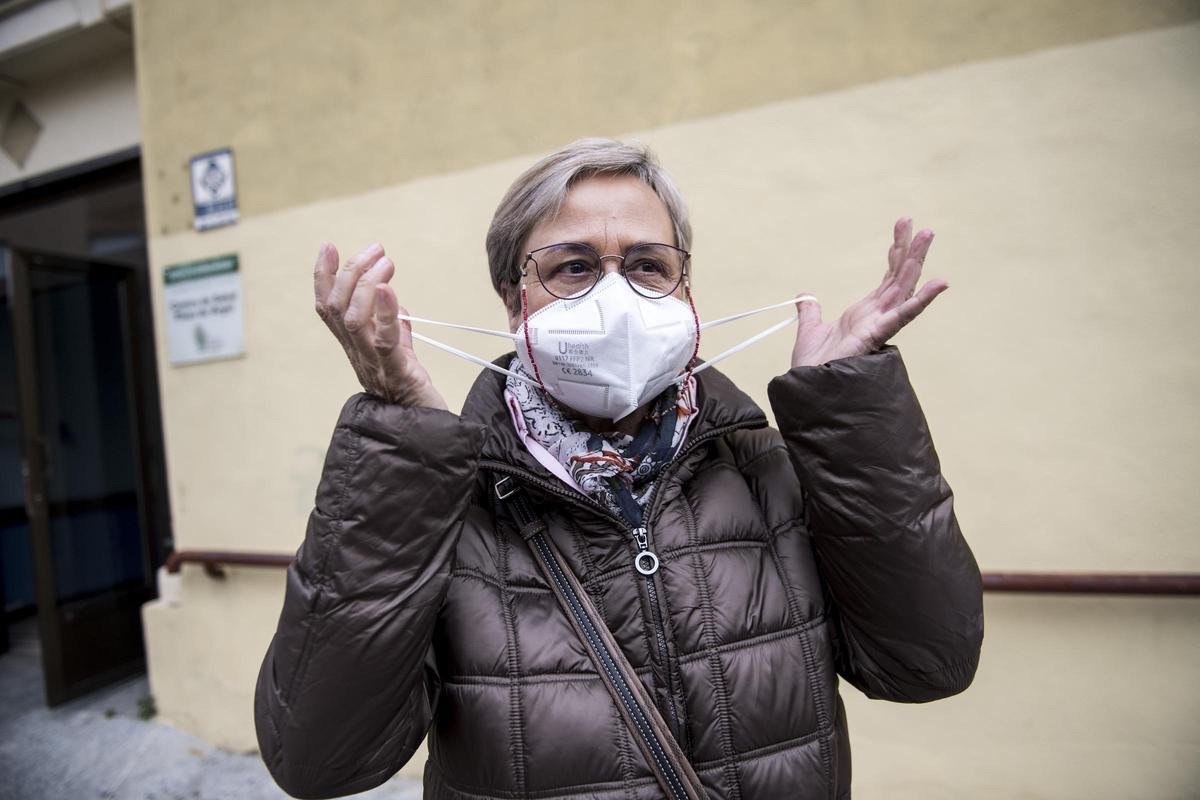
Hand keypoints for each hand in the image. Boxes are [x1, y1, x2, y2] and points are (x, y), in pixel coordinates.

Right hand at [314, 242, 447, 409]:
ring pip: (353, 320)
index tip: (328, 246)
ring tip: (386, 262)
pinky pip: (383, 342)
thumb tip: (394, 306)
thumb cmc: (414, 398)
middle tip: (377, 249)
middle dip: (351, 271)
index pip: (328, 310)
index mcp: (357, 350)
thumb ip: (394, 332)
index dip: (323, 278)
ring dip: (366, 284)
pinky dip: (383, 312)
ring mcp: (375, 367)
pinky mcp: (398, 376)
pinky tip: (388, 289)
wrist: (430, 437)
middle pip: (337, 308)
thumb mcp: (402, 358)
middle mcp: (358, 357)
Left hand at [790, 217, 947, 367]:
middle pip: (899, 277)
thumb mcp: (811, 330)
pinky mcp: (879, 334)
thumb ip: (811, 313)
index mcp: (866, 313)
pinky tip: (940, 283)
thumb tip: (805, 297)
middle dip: (910, 251)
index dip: (895, 254)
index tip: (901, 229)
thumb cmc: (815, 366)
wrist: (809, 385)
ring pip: (903, 287)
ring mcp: (881, 324)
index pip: (887, 278)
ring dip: (916, 261)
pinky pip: (904, 314)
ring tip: (928, 235)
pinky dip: (922, 299)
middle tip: (922, 226)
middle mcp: (878, 316)